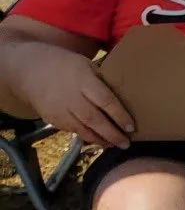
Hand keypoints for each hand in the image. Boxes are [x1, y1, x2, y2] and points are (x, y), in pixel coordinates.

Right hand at [12, 47, 132, 148]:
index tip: (132, 127)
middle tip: (126, 144)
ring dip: (101, 140)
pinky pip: (72, 131)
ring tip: (114, 145)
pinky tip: (98, 140)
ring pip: (83, 129)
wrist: (27, 69)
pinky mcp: (52, 118)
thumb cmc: (63, 64)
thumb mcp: (85, 64)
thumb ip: (102, 81)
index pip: (106, 101)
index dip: (120, 116)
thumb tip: (125, 96)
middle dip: (112, 134)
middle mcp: (71, 97)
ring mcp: (60, 109)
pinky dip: (87, 137)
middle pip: (95, 119)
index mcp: (82, 80)